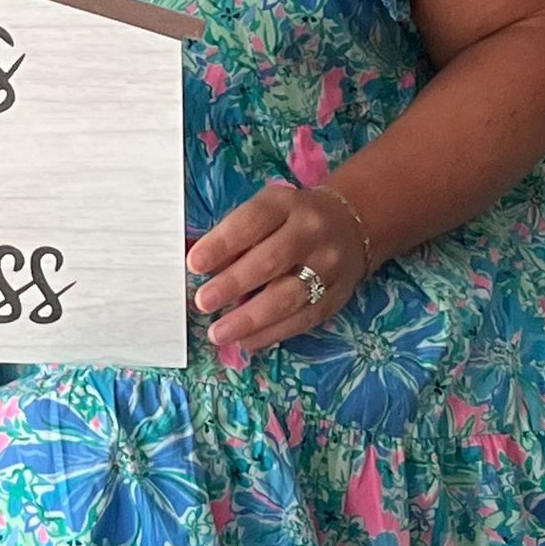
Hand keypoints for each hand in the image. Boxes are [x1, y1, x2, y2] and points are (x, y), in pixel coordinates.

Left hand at [186, 182, 368, 353]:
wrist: (351, 224)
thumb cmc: (290, 218)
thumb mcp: (265, 209)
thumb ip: (233, 234)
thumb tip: (194, 261)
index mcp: (286, 204)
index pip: (251, 222)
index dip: (222, 243)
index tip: (194, 264)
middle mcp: (311, 233)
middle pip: (271, 261)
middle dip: (233, 284)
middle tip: (203, 302)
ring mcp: (328, 267)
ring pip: (288, 297)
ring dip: (250, 319)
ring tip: (219, 333)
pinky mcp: (336, 296)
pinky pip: (303, 320)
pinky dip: (272, 333)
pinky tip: (246, 341)